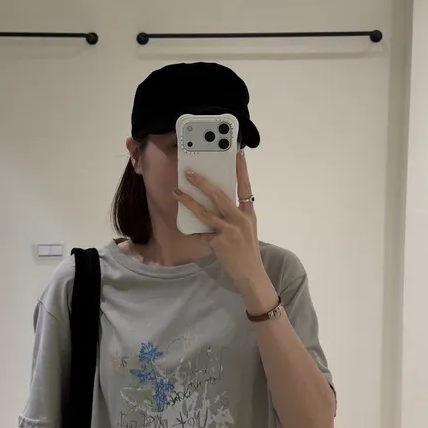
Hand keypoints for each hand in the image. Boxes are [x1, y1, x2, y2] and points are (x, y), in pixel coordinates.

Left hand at [174, 152, 277, 312]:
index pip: (245, 186)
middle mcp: (240, 219)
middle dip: (203, 182)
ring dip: (189, 201)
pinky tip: (185, 229)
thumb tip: (214, 202)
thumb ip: (234, 215)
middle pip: (219, 195)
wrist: (250, 274)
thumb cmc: (247, 250)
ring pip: (205, 212)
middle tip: (189, 172)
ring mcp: (230, 231)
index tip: (237, 153)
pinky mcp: (219, 242)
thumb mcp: (247, 228)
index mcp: (248, 213)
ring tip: (176, 192)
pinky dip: (193, 231)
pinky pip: (201, 233)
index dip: (241, 169)